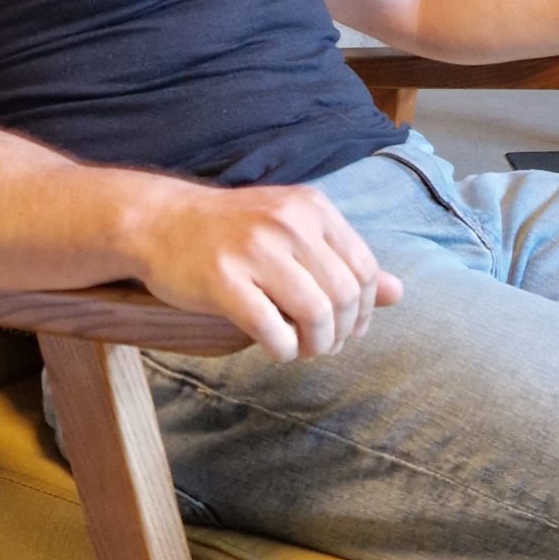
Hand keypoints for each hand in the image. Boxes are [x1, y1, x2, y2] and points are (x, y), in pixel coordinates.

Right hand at [123, 179, 402, 363]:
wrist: (161, 222)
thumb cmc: (232, 232)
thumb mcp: (293, 232)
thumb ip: (343, 260)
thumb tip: (397, 293)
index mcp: (311, 208)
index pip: (363, 269)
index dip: (363, 311)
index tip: (347, 330)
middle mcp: (288, 223)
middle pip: (344, 296)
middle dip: (340, 334)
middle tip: (322, 346)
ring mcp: (254, 249)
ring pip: (315, 315)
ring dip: (314, 346)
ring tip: (299, 349)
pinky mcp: (223, 279)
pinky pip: (272, 330)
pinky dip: (282, 350)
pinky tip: (274, 348)